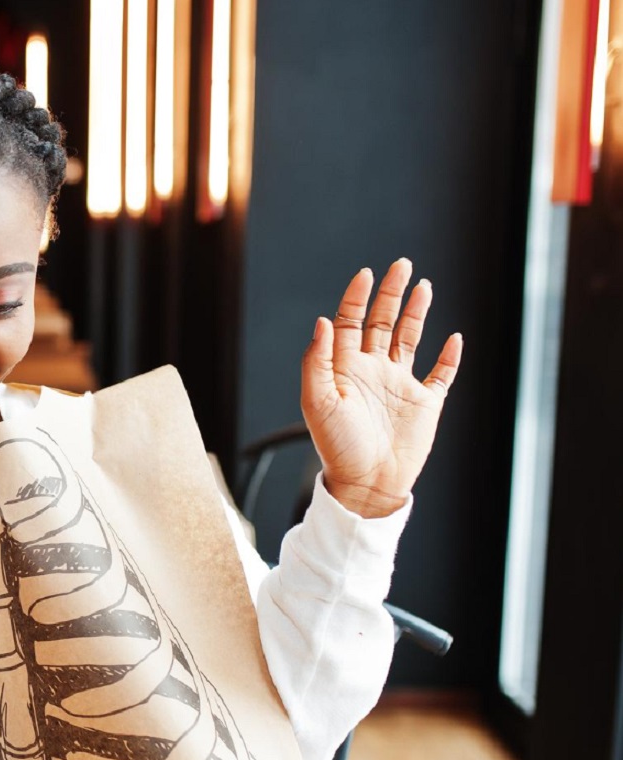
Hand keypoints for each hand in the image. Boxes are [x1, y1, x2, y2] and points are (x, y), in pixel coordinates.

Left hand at [301, 259, 462, 518]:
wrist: (367, 482)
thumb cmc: (337, 446)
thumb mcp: (318, 401)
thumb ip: (317, 361)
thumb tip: (323, 321)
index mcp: (345, 368)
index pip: (350, 323)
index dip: (357, 298)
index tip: (365, 274)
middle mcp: (373, 371)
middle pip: (381, 322)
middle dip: (391, 294)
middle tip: (401, 265)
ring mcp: (400, 385)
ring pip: (409, 339)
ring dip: (416, 313)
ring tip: (424, 286)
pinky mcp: (425, 403)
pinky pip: (441, 374)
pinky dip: (449, 356)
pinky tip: (453, 337)